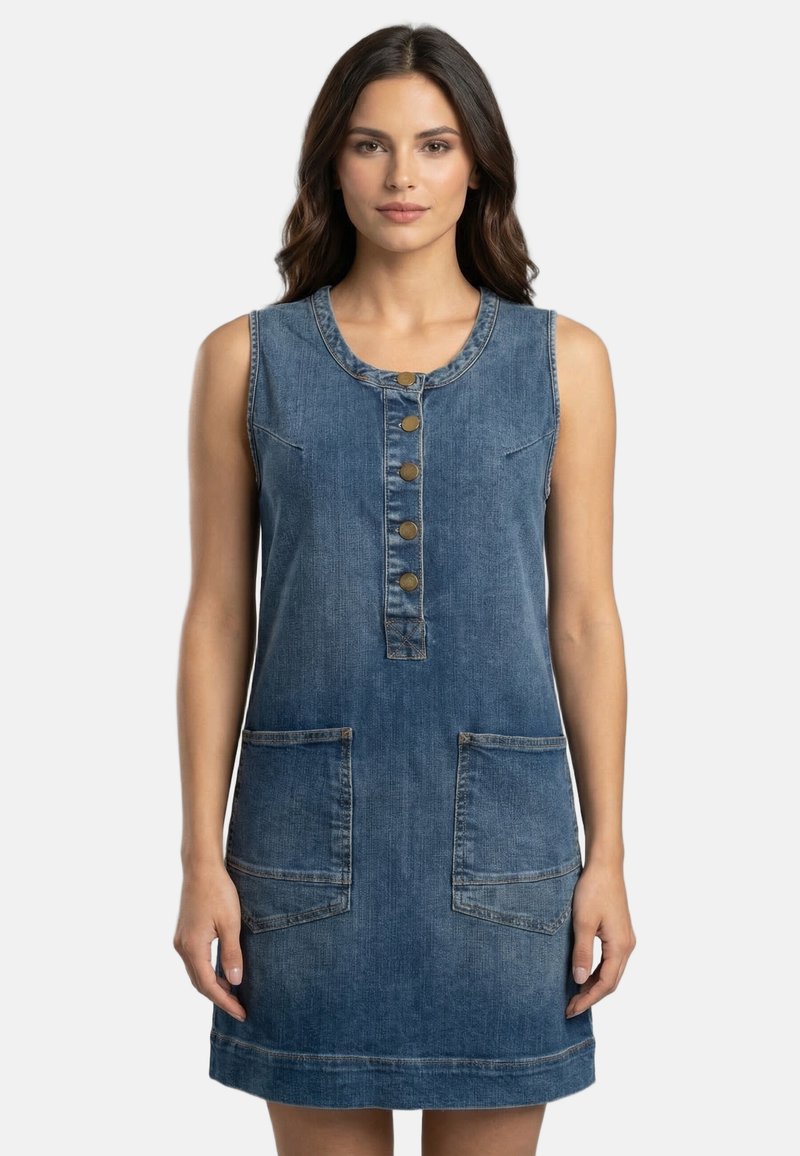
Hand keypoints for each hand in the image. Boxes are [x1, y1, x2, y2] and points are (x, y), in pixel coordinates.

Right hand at [173, 864, 246, 1021]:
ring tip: (233, 995)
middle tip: (239, 1009)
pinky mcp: (184, 933)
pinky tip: (221, 973)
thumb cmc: (218, 891)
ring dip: (212, 986)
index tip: (242, 1013)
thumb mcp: (231, 923)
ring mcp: (181, 940)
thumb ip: (232, 954)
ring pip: (196, 973)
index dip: (226, 1002)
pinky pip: (195, 961)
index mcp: (193, 948)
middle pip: (199, 983)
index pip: (209, 986)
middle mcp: (182, 947)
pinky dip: (207, 972)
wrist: (200, 868)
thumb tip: (234, 983)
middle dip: (219, 998)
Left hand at [566, 860, 635, 1018]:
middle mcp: (627, 945)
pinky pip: (611, 960)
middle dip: (591, 997)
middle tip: (570, 1008)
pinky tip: (584, 973)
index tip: (571, 1010)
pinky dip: (598, 972)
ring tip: (574, 995)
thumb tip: (579, 981)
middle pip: (611, 981)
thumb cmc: (593, 890)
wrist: (605, 865)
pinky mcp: (620, 932)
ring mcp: (626, 939)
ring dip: (594, 985)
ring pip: (612, 972)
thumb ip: (582, 952)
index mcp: (620, 946)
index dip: (588, 999)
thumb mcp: (583, 922)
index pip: (605, 984)